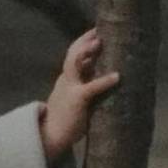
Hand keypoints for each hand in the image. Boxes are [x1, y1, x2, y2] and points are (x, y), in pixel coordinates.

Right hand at [39, 28, 119, 163]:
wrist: (50, 137)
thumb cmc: (64, 122)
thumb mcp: (74, 100)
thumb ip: (84, 88)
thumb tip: (101, 79)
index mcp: (66, 79)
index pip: (73, 56)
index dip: (83, 43)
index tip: (95, 33)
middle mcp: (66, 79)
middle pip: (72, 52)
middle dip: (84, 40)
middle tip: (99, 30)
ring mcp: (70, 88)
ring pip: (75, 62)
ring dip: (87, 50)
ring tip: (100, 42)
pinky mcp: (77, 99)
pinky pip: (92, 86)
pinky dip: (104, 80)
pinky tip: (117, 76)